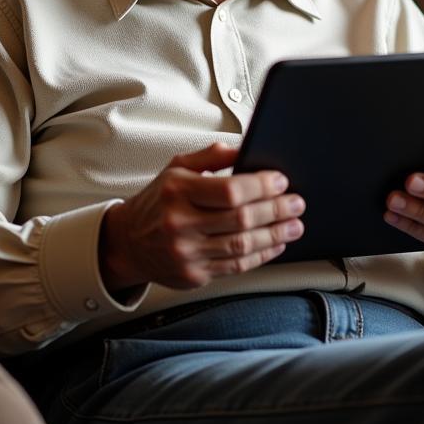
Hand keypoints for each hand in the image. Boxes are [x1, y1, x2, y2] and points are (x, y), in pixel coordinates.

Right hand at [99, 142, 304, 291]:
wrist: (127, 242)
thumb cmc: (157, 202)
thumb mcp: (176, 169)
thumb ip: (210, 156)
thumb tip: (245, 148)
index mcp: (177, 192)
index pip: (228, 190)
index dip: (261, 186)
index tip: (281, 181)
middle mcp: (179, 223)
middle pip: (240, 219)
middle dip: (275, 210)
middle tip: (296, 203)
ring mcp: (186, 253)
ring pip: (242, 246)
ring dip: (275, 235)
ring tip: (294, 225)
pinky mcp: (194, 275)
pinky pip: (235, 267)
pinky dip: (261, 256)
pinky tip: (275, 244)